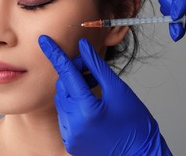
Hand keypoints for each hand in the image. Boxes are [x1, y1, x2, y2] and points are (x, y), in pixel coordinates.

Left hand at [38, 35, 170, 155]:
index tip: (43, 40)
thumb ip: (97, 66)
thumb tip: (83, 46)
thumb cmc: (135, 122)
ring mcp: (70, 135)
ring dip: (73, 90)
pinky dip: (72, 106)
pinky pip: (64, 116)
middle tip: (90, 70)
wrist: (141, 154)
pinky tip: (88, 106)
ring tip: (92, 89)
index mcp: (86, 109)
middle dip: (73, 74)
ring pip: (62, 101)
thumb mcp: (118, 89)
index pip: (66, 73)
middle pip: (63, 87)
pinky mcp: (70, 142)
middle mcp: (74, 124)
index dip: (55, 54)